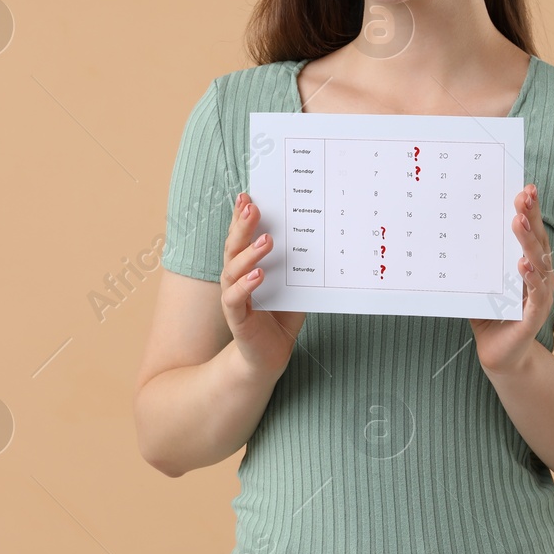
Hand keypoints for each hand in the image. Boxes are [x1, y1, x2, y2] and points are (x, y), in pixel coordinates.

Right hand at [221, 192, 306, 374]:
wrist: (269, 357)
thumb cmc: (281, 318)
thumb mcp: (297, 288)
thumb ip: (301, 267)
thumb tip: (321, 239)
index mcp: (248, 266)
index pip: (241, 237)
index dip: (241, 216)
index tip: (247, 195)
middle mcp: (236, 278)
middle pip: (233, 247)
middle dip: (242, 225)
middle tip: (253, 207)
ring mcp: (234, 297)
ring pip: (232, 269)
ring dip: (249, 252)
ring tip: (267, 240)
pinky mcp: (237, 318)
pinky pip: (235, 298)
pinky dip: (245, 286)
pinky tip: (259, 276)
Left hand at [470, 183, 553, 376]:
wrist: (498, 353)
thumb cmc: (489, 313)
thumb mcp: (478, 282)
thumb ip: (472, 261)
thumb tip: (447, 231)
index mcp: (527, 263)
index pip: (531, 232)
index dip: (531, 210)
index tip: (526, 188)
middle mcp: (538, 276)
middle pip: (538, 242)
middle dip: (532, 217)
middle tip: (524, 196)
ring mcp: (539, 295)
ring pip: (539, 264)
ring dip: (529, 242)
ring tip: (518, 223)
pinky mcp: (534, 315)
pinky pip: (536, 294)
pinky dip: (531, 279)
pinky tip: (523, 266)